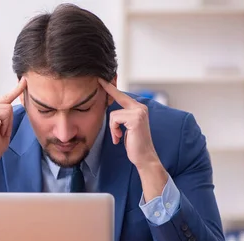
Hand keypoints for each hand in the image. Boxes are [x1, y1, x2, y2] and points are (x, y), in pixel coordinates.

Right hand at [0, 77, 26, 162]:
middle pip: (8, 103)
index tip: (24, 80)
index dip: (16, 89)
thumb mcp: (5, 124)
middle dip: (8, 120)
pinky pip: (6, 113)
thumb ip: (8, 112)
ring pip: (8, 109)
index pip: (5, 97)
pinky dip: (5, 124)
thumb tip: (18, 99)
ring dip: (7, 123)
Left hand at [98, 78, 167, 201]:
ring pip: (114, 114)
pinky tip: (120, 138)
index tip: (102, 79)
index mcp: (139, 109)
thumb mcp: (126, 128)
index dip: (112, 88)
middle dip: (109, 90)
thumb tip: (111, 111)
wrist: (144, 157)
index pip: (123, 96)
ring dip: (113, 128)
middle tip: (99, 80)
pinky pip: (115, 119)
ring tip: (119, 137)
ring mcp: (139, 112)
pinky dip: (114, 130)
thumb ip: (122, 118)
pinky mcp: (135, 118)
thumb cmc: (134, 144)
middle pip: (118, 97)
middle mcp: (140, 107)